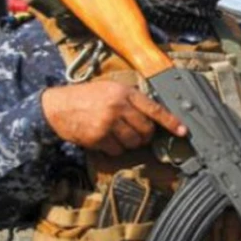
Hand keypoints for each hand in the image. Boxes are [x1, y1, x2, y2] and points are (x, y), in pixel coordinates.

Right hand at [41, 82, 186, 155]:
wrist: (57, 107)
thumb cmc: (86, 97)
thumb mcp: (111, 89)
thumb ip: (131, 99)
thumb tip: (154, 115)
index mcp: (124, 93)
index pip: (154, 109)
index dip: (171, 122)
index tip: (183, 131)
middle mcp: (118, 107)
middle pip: (146, 130)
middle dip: (145, 135)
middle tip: (137, 132)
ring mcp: (108, 124)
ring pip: (134, 143)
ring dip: (130, 143)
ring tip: (117, 133)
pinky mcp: (98, 138)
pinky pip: (118, 151)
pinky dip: (114, 148)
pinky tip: (105, 138)